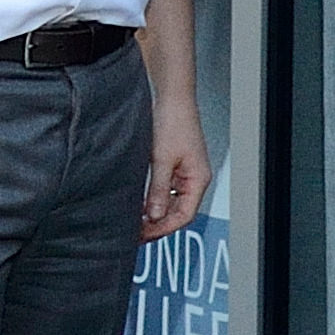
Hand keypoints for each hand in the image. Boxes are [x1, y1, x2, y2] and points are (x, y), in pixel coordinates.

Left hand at [141, 100, 210, 242]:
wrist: (172, 99)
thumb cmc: (173, 122)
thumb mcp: (161, 160)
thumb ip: (159, 190)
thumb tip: (154, 215)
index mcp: (198, 179)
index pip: (184, 215)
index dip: (164, 228)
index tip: (144, 235)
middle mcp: (195, 178)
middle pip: (179, 212)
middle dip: (159, 224)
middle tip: (136, 233)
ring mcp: (185, 173)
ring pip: (172, 203)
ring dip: (156, 214)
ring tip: (136, 221)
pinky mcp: (175, 166)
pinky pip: (167, 191)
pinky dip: (155, 200)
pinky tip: (141, 204)